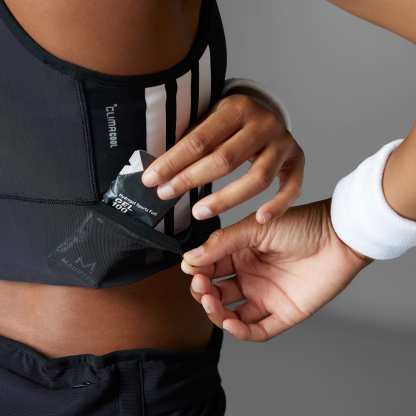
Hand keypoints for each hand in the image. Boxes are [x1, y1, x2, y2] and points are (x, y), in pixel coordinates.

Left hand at [141, 94, 303, 223]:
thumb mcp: (210, 120)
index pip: (199, 139)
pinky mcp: (297, 159)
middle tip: (166, 194)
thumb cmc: (231, 123)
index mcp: (237, 107)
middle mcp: (264, 123)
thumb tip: (157, 170)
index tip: (151, 179)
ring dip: (226, 199)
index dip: (173, 162)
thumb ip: (190, 141)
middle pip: (226, 159)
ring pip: (258, 177)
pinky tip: (260, 218)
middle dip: (190, 179)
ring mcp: (283, 142)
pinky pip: (292, 186)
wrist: (266, 114)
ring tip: (197, 212)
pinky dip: (279, 204)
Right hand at [181, 199, 370, 341]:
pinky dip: (241, 331)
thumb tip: (190, 258)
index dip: (198, 270)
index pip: (211, 267)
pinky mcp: (283, 312)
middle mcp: (251, 275)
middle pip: (217, 292)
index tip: (190, 268)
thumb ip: (222, 243)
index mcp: (242, 254)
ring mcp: (266, 295)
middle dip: (203, 292)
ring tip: (211, 302)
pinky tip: (230, 322)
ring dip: (216, 312)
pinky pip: (258, 329)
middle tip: (201, 286)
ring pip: (232, 313)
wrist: (339, 236)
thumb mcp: (255, 228)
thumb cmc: (303, 225)